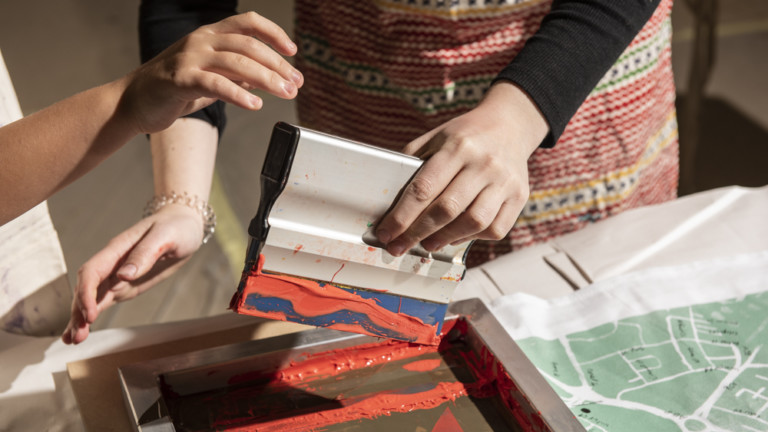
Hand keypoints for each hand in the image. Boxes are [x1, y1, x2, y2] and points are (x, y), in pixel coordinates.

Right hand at [61, 204, 204, 343]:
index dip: (86, 293)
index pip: (92, 272)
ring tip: (73, 340)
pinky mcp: (123, 286)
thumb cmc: (176, 227)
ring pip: (90, 298)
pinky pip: (102, 301)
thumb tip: (124, 275)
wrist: (184, 226)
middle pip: (86, 288)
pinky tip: (79, 332)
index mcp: (117, 249)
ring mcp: (116, 276)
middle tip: (78, 336)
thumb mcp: (166, 237)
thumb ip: (145, 254)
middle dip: (79, 312)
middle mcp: (111, 263)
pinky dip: (89, 317)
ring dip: (80, 318)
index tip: (90, 314)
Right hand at [120, 11, 303, 133]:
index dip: (274, 33)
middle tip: (296, 83)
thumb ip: (234, 75)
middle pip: (249, 45)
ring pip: (237, 62)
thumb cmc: (171, 89)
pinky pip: (216, 84)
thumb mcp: (209, 77)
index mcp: (209, 35)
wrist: (132, 102)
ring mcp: (189, 58)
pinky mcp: (179, 79)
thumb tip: (263, 79)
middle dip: (278, 65)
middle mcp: (201, 41)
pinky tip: (256, 105)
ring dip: (267, 79)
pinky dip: (239, 95)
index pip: (248, 23)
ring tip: (285, 93)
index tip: (293, 51)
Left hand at [374, 82, 548, 255]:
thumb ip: (412, 163)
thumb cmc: (465, 135)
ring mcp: (505, 181)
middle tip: (399, 246)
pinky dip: (473, 238)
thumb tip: (388, 199)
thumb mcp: (436, 137)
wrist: (510, 125)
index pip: (423, 188)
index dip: (401, 216)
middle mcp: (484, 163)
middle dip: (417, 233)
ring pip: (473, 222)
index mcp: (458, 146)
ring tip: (427, 244)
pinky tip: (457, 236)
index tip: (386, 232)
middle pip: (446, 209)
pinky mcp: (519, 196)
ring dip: (444, 239)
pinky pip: (496, 228)